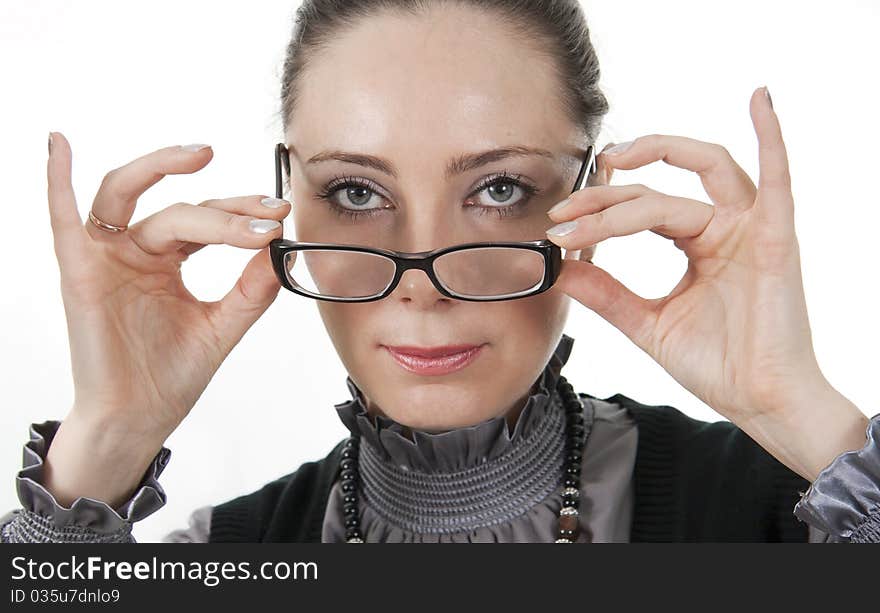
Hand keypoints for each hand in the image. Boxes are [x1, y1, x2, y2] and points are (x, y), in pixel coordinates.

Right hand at [42, 133, 288, 505]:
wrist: (138, 418)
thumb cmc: (171, 374)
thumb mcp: (221, 327)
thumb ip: (250, 291)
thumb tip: (281, 251)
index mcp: (167, 261)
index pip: (206, 220)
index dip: (241, 214)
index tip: (278, 214)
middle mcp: (135, 251)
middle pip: (179, 210)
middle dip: (224, 208)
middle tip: (263, 209)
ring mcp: (106, 257)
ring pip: (128, 196)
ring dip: (159, 168)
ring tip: (200, 155)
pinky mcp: (79, 272)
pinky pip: (63, 219)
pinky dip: (57, 180)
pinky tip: (61, 146)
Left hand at [545, 87, 867, 479]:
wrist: (760, 403)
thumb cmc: (718, 364)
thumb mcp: (647, 324)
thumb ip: (607, 295)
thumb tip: (559, 269)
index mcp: (697, 243)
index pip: (641, 208)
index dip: (598, 215)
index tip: (558, 228)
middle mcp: (724, 227)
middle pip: (661, 188)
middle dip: (608, 193)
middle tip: (568, 207)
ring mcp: (751, 228)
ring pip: (703, 171)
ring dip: (660, 151)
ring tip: (613, 157)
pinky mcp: (776, 239)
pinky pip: (779, 177)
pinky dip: (772, 134)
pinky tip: (759, 100)